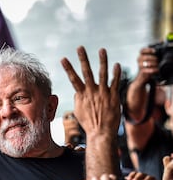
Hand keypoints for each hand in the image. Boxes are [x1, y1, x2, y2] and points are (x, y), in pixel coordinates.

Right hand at [61, 47, 120, 177]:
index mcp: (82, 95)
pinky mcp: (114, 96)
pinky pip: (115, 82)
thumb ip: (78, 99)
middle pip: (87, 72)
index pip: (73, 78)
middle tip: (80, 47)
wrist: (101, 132)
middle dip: (83, 59)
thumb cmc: (89, 123)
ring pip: (103, 73)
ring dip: (102, 61)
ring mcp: (104, 93)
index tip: (63, 58)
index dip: (68, 68)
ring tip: (102, 50)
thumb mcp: (78, 111)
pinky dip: (116, 73)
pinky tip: (117, 64)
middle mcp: (92, 92)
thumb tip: (77, 91)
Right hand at [134, 47, 158, 85]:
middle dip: (153, 58)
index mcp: (141, 55)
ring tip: (157, 65)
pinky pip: (148, 69)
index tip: (154, 51)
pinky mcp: (142, 71)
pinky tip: (155, 70)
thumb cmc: (148, 66)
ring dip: (154, 64)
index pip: (142, 50)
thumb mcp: (149, 59)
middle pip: (146, 57)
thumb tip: (158, 49)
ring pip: (147, 63)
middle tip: (157, 60)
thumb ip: (152, 54)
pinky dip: (153, 70)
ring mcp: (140, 65)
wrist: (143, 75)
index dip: (148, 50)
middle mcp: (139, 59)